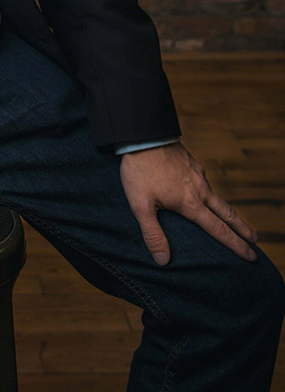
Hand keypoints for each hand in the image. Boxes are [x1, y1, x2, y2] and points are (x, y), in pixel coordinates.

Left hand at [119, 142, 257, 265]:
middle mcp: (200, 189)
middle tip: (255, 241)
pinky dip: (210, 194)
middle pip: (227, 213)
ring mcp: (197, 174)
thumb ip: (153, 234)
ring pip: (216, 196)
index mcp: (190, 203)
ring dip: (226, 210)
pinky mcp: (191, 162)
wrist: (142, 135)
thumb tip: (163, 261)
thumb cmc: (139, 171)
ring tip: (229, 220)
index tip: (251, 256)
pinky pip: (204, 182)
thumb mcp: (141, 205)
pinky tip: (203, 194)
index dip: (235, 245)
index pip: (219, 230)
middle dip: (242, 229)